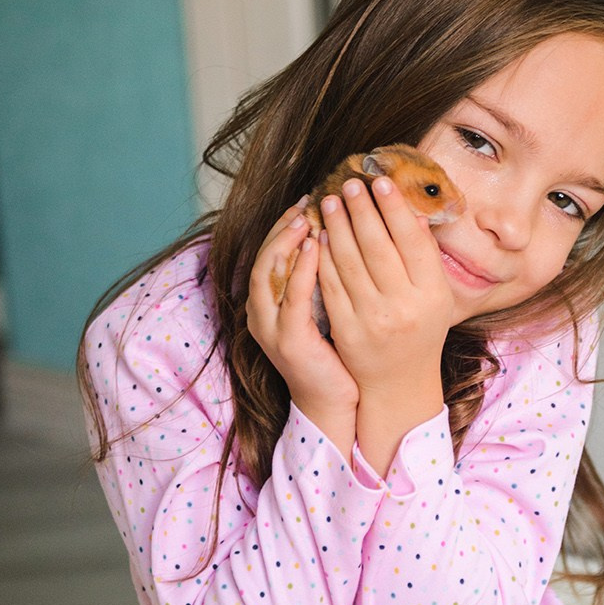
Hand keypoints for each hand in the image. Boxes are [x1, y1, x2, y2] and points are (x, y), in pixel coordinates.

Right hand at [246, 204, 358, 453]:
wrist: (334, 403)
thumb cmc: (336, 355)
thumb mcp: (326, 309)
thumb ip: (325, 278)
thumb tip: (340, 235)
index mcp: (270, 306)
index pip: (270, 255)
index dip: (284, 226)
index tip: (307, 201)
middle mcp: (263, 314)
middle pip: (264, 258)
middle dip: (283, 227)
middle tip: (307, 201)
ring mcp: (272, 329)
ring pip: (270, 274)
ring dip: (288, 241)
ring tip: (308, 216)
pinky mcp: (290, 342)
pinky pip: (292, 299)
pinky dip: (301, 271)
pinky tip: (317, 248)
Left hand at [316, 177, 452, 473]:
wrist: (399, 383)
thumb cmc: (420, 331)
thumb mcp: (435, 297)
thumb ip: (425, 258)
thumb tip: (411, 212)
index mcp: (433, 295)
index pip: (413, 241)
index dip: (395, 208)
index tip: (382, 182)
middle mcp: (406, 307)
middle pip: (379, 246)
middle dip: (361, 210)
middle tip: (349, 183)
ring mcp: (374, 319)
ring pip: (350, 262)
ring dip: (337, 226)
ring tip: (330, 201)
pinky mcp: (347, 329)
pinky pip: (331, 285)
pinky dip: (324, 256)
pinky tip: (320, 235)